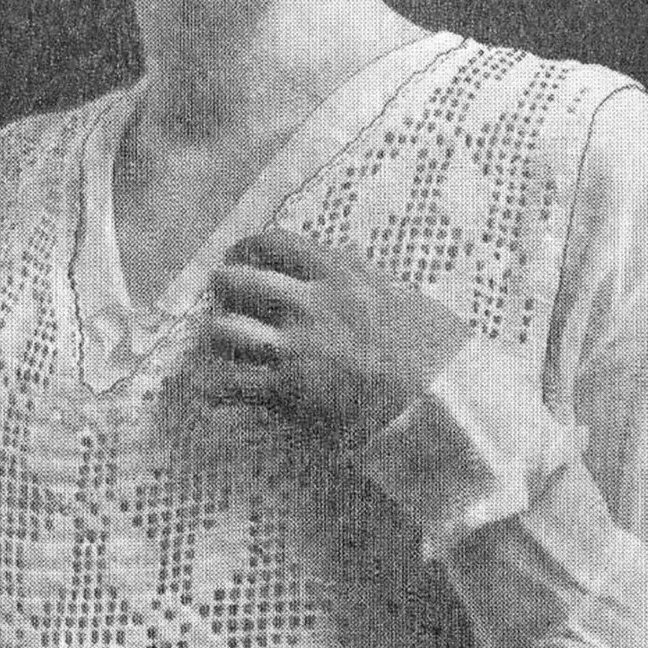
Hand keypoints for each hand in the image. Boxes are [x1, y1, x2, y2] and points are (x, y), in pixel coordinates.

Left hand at [201, 228, 469, 441]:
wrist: (438, 403)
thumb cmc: (436, 353)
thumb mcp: (405, 297)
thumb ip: (368, 278)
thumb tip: (350, 257)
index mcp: (339, 275)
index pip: (276, 244)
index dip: (248, 248)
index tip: (239, 256)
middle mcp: (308, 305)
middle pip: (238, 282)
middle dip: (224, 289)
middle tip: (223, 298)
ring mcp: (293, 349)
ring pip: (225, 331)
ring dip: (217, 339)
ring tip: (218, 346)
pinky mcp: (287, 393)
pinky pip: (231, 386)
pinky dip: (214, 390)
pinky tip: (209, 393)